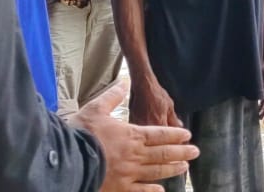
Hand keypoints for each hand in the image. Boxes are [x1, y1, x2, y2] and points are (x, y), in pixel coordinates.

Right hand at [70, 80, 198, 191]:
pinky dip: (153, 191)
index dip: (176, 135)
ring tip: (184, 167)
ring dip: (172, 169)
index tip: (187, 135)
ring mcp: (130, 173)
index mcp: (132, 135)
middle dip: (181, 152)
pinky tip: (161, 190)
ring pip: (157, 172)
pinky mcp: (120, 188)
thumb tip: (123, 82)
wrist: (68, 160)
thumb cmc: (81, 133)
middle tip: (195, 152)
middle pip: (164, 153)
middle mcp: (135, 155)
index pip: (161, 134)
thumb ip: (112, 96)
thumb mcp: (96, 108)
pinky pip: (141, 191)